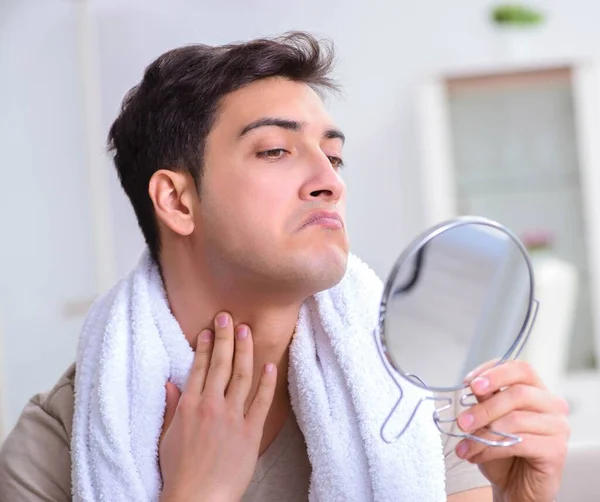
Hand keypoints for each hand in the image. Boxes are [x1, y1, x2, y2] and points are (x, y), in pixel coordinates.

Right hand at [159, 312, 276, 501]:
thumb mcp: (166, 437)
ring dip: (244, 350)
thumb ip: (171, 407)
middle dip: (224, 337)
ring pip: (241, 376)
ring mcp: (232, 417)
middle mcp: (211, 405)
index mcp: (190, 406)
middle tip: (227, 316)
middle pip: (220, 364)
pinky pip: (261, 402)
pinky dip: (266, 382)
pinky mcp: (250, 432)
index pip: (198, 367)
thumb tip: (170, 383)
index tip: (209, 330)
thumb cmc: (179, 471)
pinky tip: (270, 365)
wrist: (197, 498)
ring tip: (246, 330)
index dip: (205, 346)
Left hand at [455, 360, 569, 501]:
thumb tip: (472, 385)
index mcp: (536, 389)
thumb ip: (485, 400)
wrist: (514, 486)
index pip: (520, 368)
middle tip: (462, 422)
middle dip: (484, 408)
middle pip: (517, 393)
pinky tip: (477, 455)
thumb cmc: (502, 449)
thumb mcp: (489, 419)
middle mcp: (552, 404)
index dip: (493, 372)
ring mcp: (558, 427)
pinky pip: (520, 444)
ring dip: (483, 433)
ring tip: (464, 445)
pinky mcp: (556, 450)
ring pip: (516, 420)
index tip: (469, 384)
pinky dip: (492, 449)